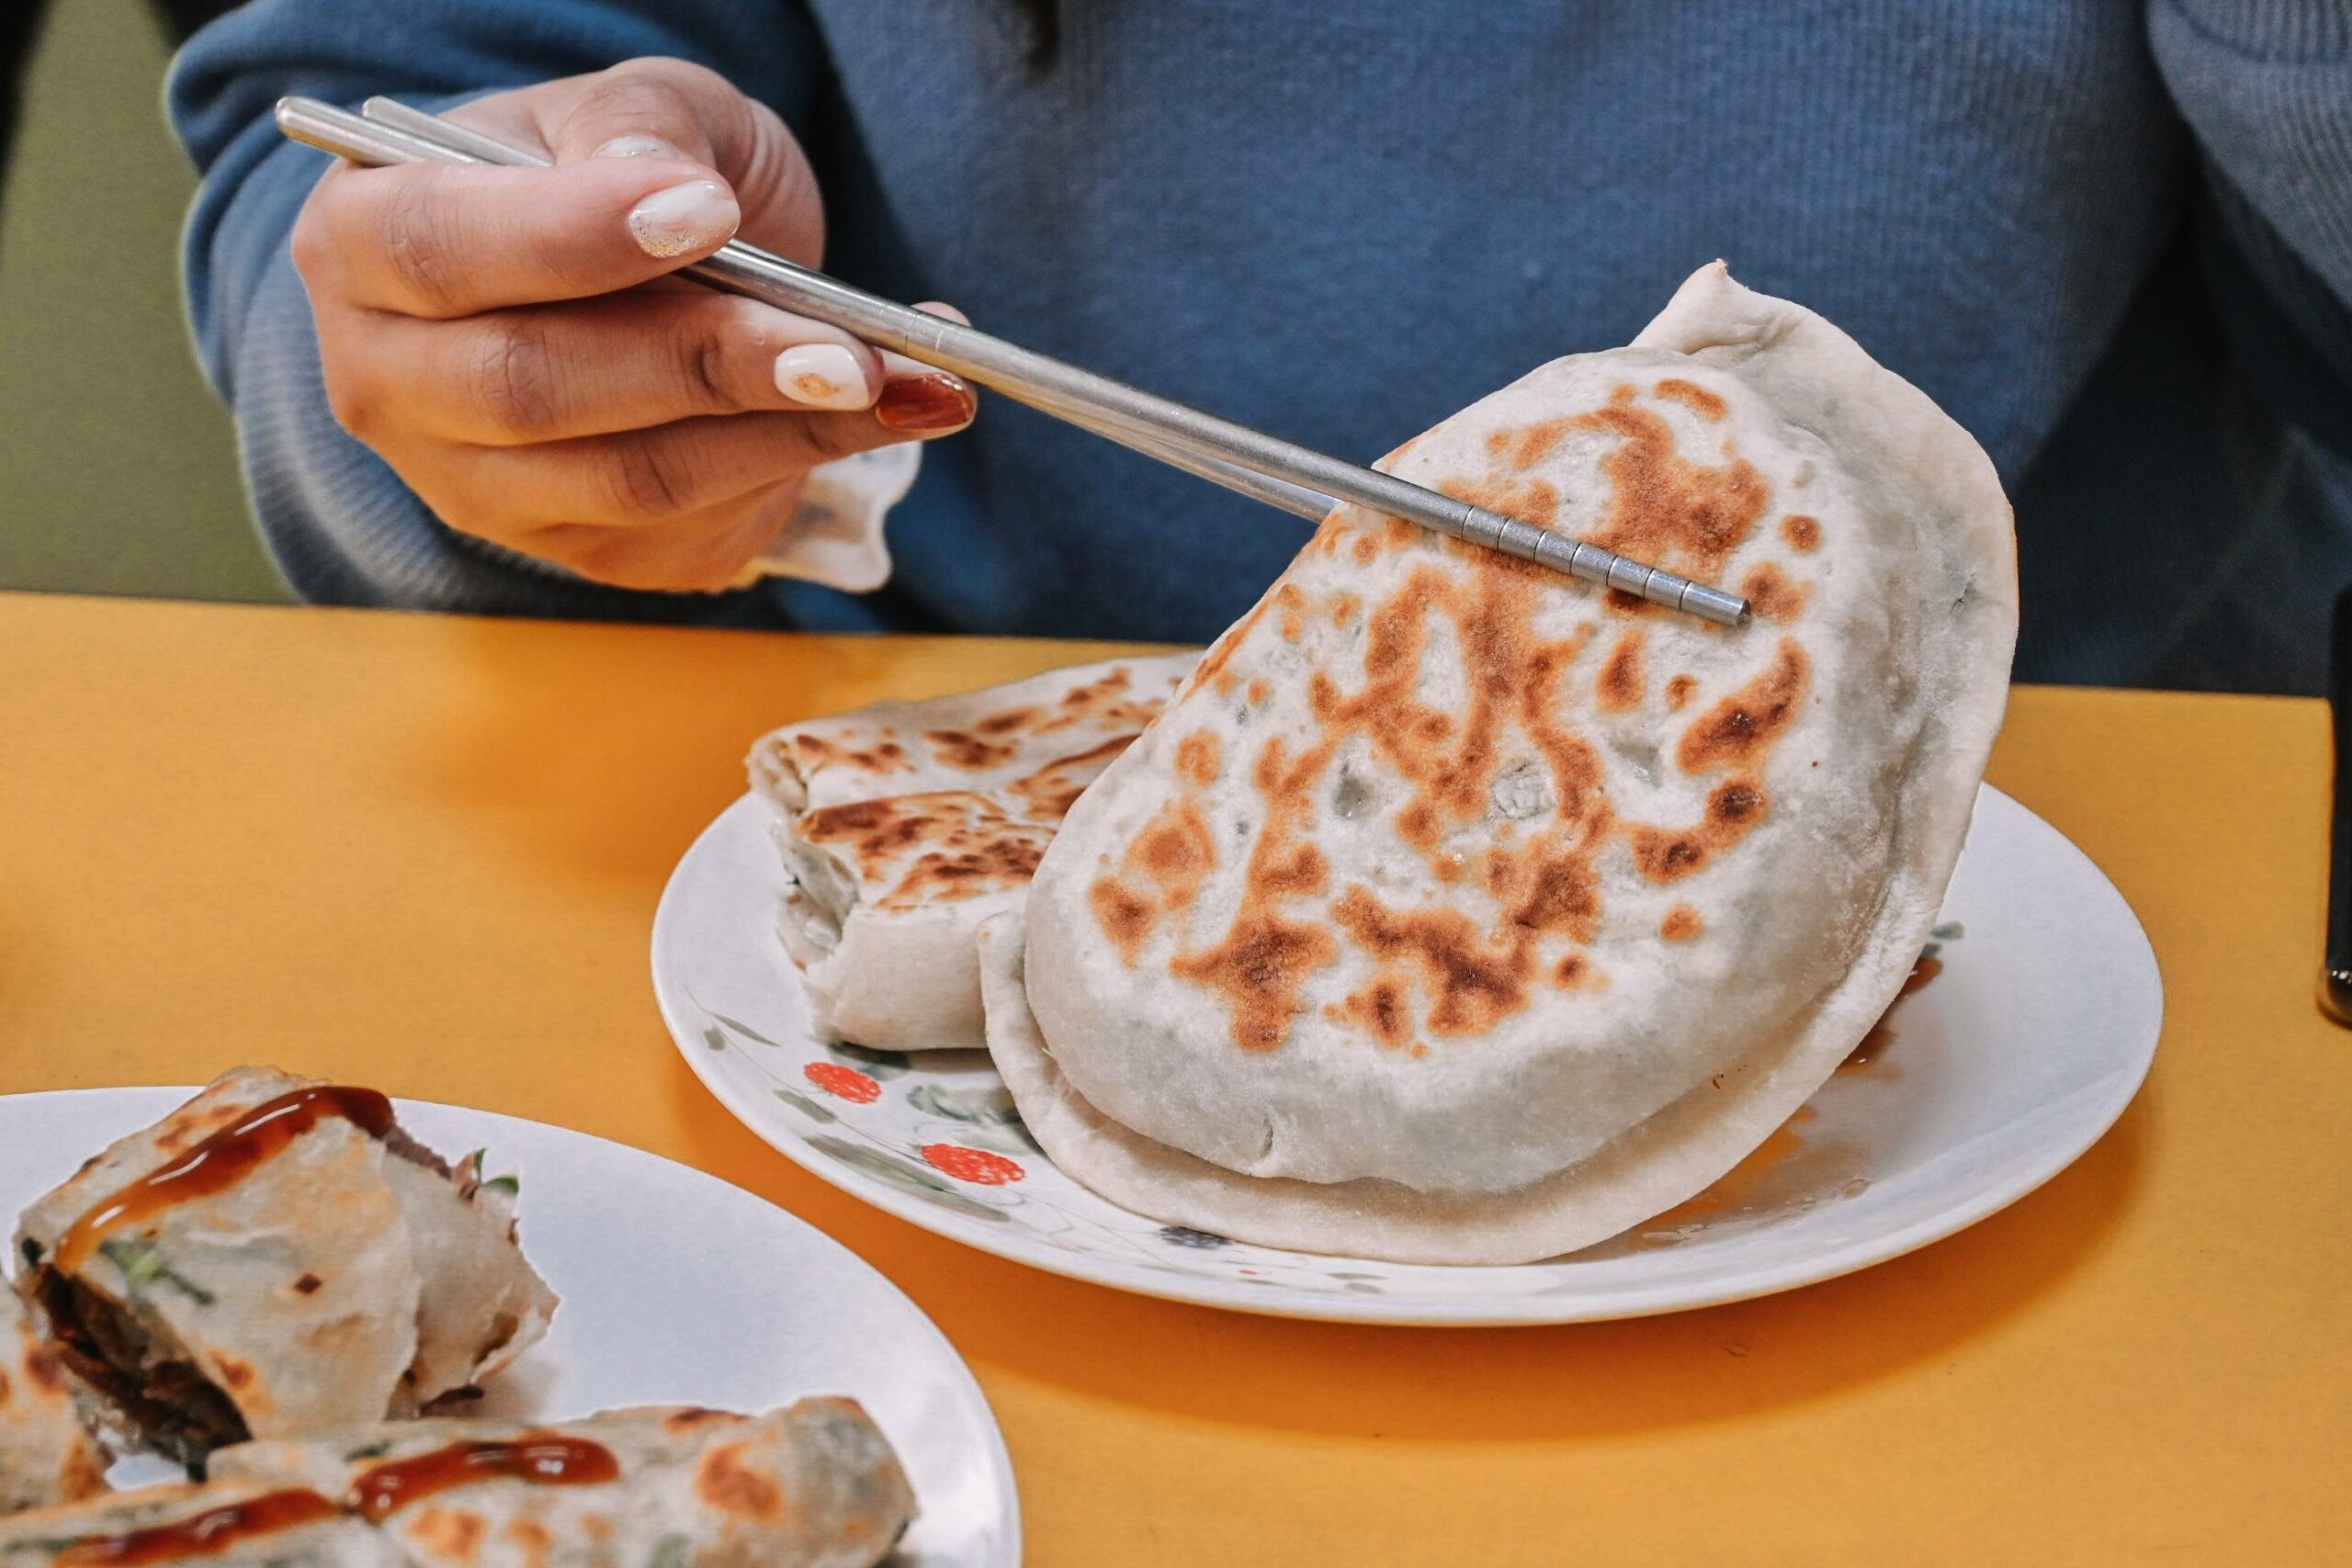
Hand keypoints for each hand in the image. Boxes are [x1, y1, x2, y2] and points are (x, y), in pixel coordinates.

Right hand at [289, 58, 974, 591]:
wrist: (642, 274)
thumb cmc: (614, 174)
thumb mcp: (631, 109)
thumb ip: (637, 132)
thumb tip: (662, 188)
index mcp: (362, 241)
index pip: (442, 249)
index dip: (572, 240)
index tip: (708, 214)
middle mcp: (390, 383)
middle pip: (534, 388)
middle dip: (709, 363)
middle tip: (849, 344)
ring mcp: (479, 488)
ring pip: (627, 479)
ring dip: (784, 433)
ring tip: (912, 382)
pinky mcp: (581, 552)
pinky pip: (689, 526)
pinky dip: (806, 469)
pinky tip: (898, 414)